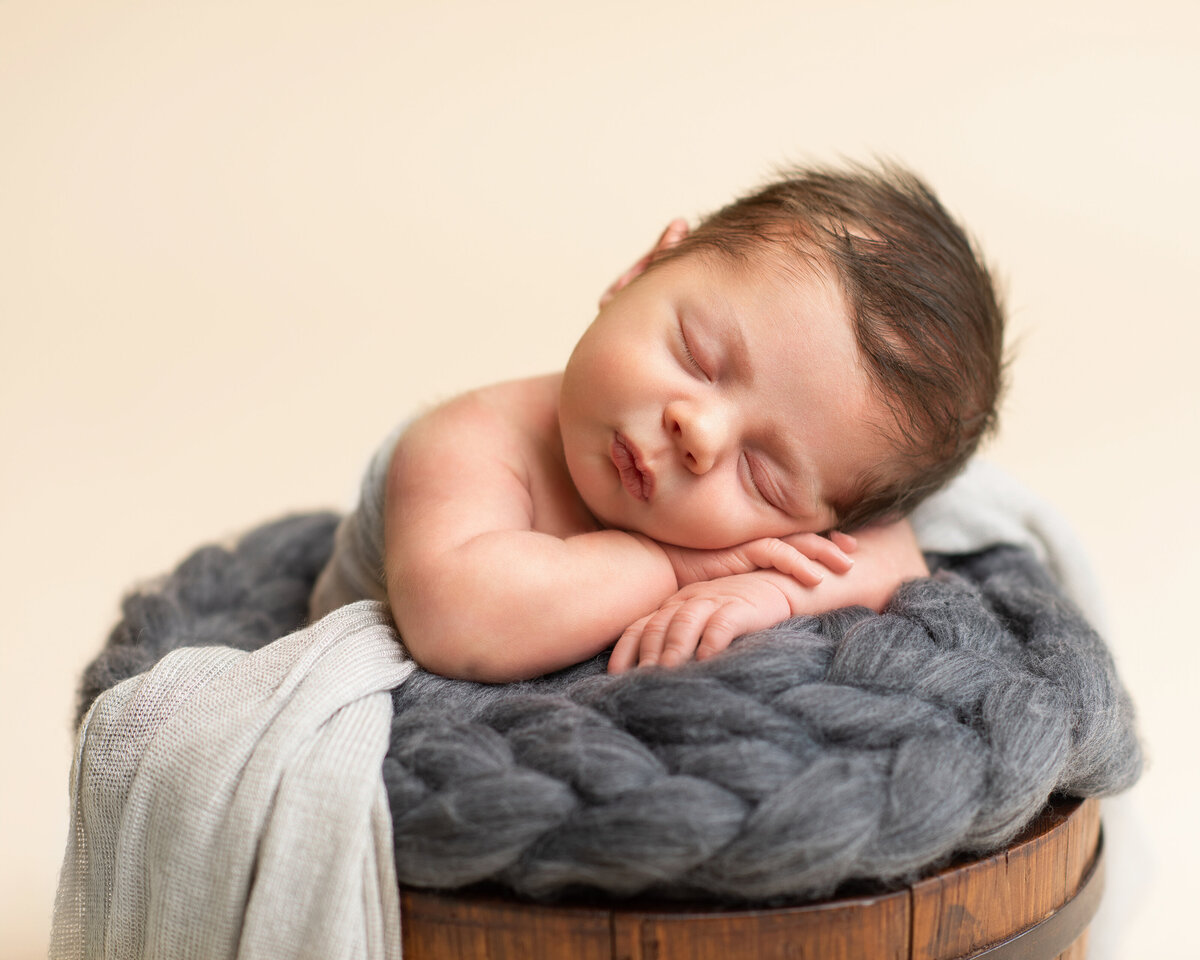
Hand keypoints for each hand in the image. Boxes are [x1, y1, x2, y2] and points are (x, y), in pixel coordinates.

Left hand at [607, 572, 796, 672]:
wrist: (781, 585)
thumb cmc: (737, 612)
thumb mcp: (701, 624)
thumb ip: (678, 644)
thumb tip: (652, 681)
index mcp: (673, 606)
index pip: (641, 626)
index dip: (626, 650)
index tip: (616, 676)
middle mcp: (688, 601)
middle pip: (659, 626)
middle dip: (647, 654)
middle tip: (640, 682)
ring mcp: (714, 601)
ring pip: (685, 623)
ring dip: (674, 649)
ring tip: (667, 673)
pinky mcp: (741, 605)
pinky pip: (722, 623)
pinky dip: (712, 641)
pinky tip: (706, 660)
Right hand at [658, 531, 855, 588]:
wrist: (658, 569)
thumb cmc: (689, 580)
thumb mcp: (730, 585)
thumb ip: (751, 587)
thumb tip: (774, 604)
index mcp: (756, 547)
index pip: (797, 542)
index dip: (822, 545)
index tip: (847, 551)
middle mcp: (756, 541)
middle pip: (803, 537)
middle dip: (832, 543)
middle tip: (856, 553)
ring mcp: (749, 543)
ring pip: (797, 542)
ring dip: (824, 553)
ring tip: (848, 565)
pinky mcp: (740, 550)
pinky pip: (776, 553)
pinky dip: (798, 563)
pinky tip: (816, 577)